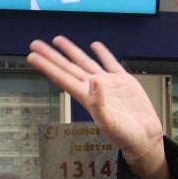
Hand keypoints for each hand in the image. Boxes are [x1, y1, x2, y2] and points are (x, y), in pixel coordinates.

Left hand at [26, 38, 168, 178]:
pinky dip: (102, 53)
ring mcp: (108, 83)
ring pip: (85, 62)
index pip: (62, 78)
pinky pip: (110, 63)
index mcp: (87, 98)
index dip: (47, 67)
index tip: (32, 56)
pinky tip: (95, 46)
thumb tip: (93, 81)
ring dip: (71, 51)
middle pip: (68, 67)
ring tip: (58, 40)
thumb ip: (98, 103)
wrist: (145, 138)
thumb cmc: (125, 137)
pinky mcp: (123, 81)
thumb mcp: (109, 123)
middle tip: (36, 44)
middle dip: (52, 56)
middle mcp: (94, 88)